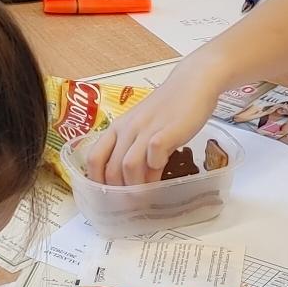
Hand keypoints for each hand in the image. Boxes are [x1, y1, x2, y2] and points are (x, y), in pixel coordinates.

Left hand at [83, 70, 222, 185]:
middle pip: (110, 169)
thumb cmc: (170, 107)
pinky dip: (156, 169)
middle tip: (130, 204)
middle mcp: (128, 129)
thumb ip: (138, 151)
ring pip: (128, 166)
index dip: (96, 181)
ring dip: (136, 186)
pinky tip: (163, 170)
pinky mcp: (167, 131)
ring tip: (146, 196)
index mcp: (118, 128)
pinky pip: (154, 156)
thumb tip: (138, 181)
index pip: (94, 158)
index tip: (107, 196)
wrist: (193, 83)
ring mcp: (147, 130)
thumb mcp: (146, 127)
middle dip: (118, 192)